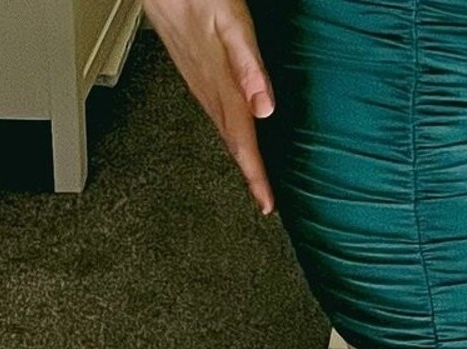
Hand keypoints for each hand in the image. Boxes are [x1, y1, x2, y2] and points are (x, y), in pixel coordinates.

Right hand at [142, 0, 275, 214]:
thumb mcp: (232, 25)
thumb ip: (249, 67)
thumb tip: (265, 108)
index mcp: (223, 88)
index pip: (244, 144)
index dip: (256, 176)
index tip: (266, 204)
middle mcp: (211, 94)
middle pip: (235, 147)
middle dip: (251, 178)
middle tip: (265, 204)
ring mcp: (203, 88)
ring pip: (227, 136)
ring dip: (242, 161)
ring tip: (256, 182)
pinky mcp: (200, 79)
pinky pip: (220, 119)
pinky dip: (233, 140)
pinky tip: (239, 141)